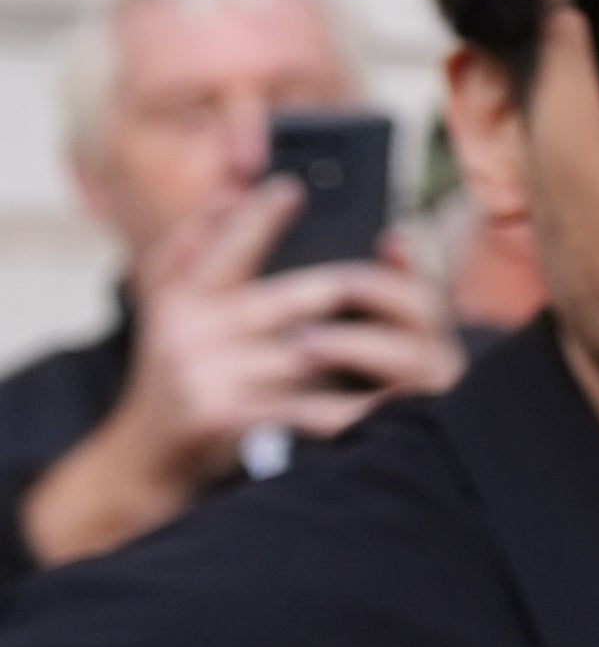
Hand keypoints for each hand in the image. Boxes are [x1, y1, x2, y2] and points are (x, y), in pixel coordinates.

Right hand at [19, 182, 455, 565]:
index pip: (227, 243)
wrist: (143, 459)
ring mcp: (206, 373)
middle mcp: (188, 329)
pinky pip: (304, 401)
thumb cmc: (177, 375)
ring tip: (407, 336)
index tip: (294, 187)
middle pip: (300, 294)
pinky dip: (346, 400)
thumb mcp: (171, 310)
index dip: (261, 213)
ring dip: (362, 345)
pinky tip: (382, 394)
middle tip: (394, 279)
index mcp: (179, 297)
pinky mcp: (225, 414)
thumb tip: (228, 194)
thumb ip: (194, 251)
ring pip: (313, 347)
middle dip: (353, 289)